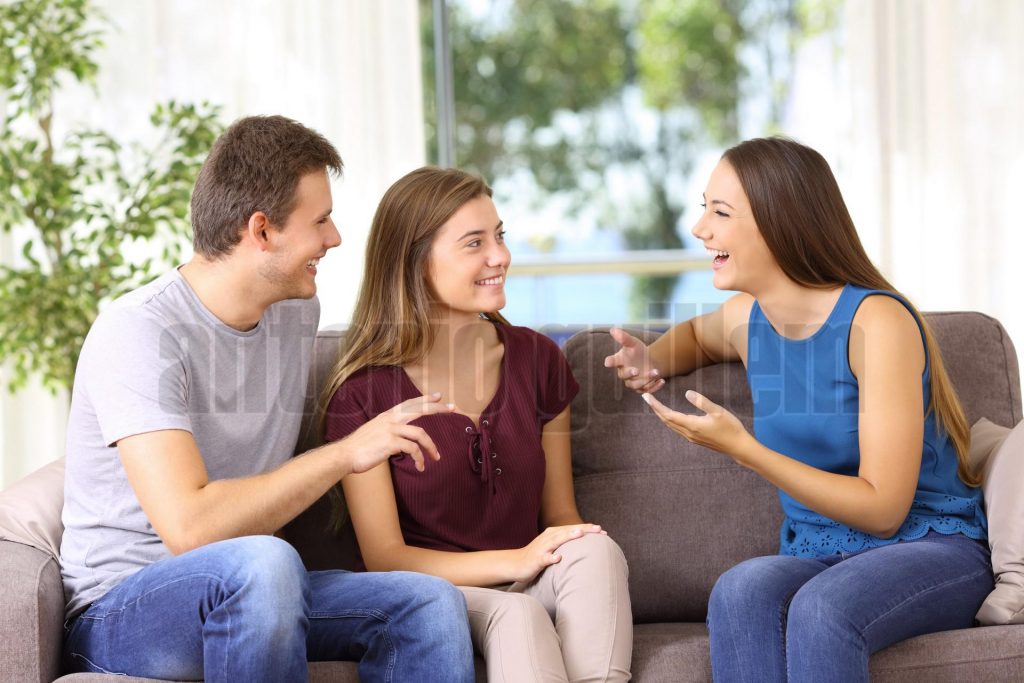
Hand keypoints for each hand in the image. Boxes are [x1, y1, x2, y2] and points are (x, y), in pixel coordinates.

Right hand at [337, 394, 454, 473]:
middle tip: (452, 408)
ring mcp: (390, 430)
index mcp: (387, 416)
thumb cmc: (359, 447)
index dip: (425, 399)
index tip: (439, 395)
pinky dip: (419, 459)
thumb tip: (400, 440)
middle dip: (437, 408)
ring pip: (420, 433)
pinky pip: (413, 449)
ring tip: (437, 457)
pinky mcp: (391, 443)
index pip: (409, 403)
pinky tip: (420, 467)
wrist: (345, 455)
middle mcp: (390, 419)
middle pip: (419, 409)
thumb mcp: (374, 432)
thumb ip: (388, 432)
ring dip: (431, 447)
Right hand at [511, 524, 605, 582]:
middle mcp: (548, 538)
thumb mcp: (553, 547)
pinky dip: (551, 557)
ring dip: (568, 536)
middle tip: (598, 529)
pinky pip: (544, 558)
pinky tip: (558, 558)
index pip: (573, 529)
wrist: (515, 564)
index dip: (588, 529)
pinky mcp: (536, 559)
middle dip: (583, 529)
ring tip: (580, 534)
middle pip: (568, 531)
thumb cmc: (537, 556)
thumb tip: (585, 545)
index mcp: (554, 534)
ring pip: (556, 540)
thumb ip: (566, 544)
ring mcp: (542, 548)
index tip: (603, 531)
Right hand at [603, 328, 665, 392]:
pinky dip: (655, 386)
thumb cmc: (638, 351)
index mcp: (619, 361)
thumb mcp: (633, 343)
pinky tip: (661, 380)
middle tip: (636, 370)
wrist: (650, 361)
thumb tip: (613, 329)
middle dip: (630, 373)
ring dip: (646, 379)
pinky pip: (647, 390)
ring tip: (656, 372)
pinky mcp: (642, 388)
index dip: (610, 362)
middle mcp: (624, 373)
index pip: (612, 361)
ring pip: (636, 385)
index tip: (608, 362)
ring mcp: (632, 382)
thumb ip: (624, 338)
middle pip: (624, 375)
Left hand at [642, 390, 753, 457]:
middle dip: (655, 409)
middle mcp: (688, 433)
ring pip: (671, 426)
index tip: (646, 397)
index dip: (656, 405)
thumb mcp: (718, 412)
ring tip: (655, 405)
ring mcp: (691, 437)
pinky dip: (670, 420)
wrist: (738, 447)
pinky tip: (671, 416)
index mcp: (692, 425)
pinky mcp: (695, 439)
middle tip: (646, 397)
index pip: (668, 414)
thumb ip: (702, 402)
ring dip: (662, 415)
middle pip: (666, 420)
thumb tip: (687, 393)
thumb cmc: (731, 428)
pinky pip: (677, 429)